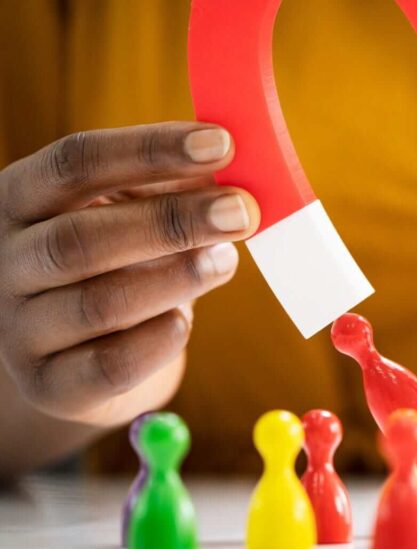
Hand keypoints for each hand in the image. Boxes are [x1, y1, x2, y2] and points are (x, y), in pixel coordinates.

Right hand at [0, 123, 258, 426]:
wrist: (82, 355)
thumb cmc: (119, 265)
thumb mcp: (133, 216)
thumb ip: (172, 191)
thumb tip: (238, 174)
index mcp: (21, 200)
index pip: (75, 162)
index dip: (149, 149)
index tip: (222, 143)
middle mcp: (4, 262)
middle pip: (80, 238)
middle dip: (171, 221)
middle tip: (241, 210)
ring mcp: (20, 330)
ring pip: (97, 304)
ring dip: (174, 279)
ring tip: (227, 260)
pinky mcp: (51, 387)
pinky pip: (107, 367)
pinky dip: (155, 342)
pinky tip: (184, 321)